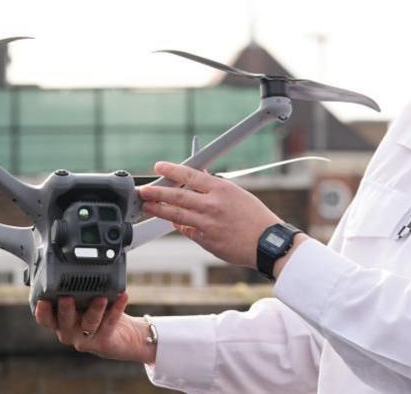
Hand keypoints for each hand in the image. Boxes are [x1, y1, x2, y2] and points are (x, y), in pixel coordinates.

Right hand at [34, 293, 156, 364]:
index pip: (45, 319)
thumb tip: (72, 263)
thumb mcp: (82, 301)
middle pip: (64, 322)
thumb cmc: (97, 314)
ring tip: (101, 298)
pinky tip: (122, 296)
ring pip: (89, 323)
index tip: (43, 300)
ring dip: (95, 309)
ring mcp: (86, 338)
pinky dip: (117, 308)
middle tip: (66, 297)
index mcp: (60, 322)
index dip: (42, 312)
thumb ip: (75, 289)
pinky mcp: (104, 340)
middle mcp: (69, 332)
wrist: (122, 335)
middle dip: (65, 309)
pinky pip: (110, 322)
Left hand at [138, 161, 280, 267]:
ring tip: (147, 206)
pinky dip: (179, 225)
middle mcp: (212, 205)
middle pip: (177, 196)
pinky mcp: (206, 240)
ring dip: (159, 210)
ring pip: (176, 215)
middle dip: (156, 192)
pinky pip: (187, 230)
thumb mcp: (238, 193)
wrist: (266, 242)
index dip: (172, 170)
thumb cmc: (256, 217)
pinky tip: (172, 221)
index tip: (159, 167)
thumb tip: (197, 179)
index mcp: (221, 189)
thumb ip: (215, 188)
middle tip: (144, 191)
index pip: (190, 175)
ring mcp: (207, 224)